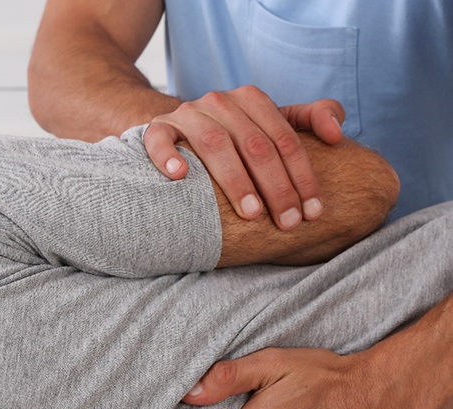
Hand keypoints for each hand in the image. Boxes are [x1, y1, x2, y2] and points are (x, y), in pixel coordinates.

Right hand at [144, 86, 344, 229]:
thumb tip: (337, 135)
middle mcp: (220, 102)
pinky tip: (180, 177)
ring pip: (214, 143)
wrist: (178, 130)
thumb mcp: (271, 124)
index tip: (312, 212)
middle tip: (287, 223)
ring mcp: (187, 115)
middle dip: (276, 187)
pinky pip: (159, 139)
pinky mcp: (157, 128)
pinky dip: (168, 156)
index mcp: (251, 99)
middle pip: (255, 144)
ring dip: (235, 180)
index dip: (302, 176)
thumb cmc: (232, 137)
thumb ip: (309, 120)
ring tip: (251, 214)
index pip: (285, 139)